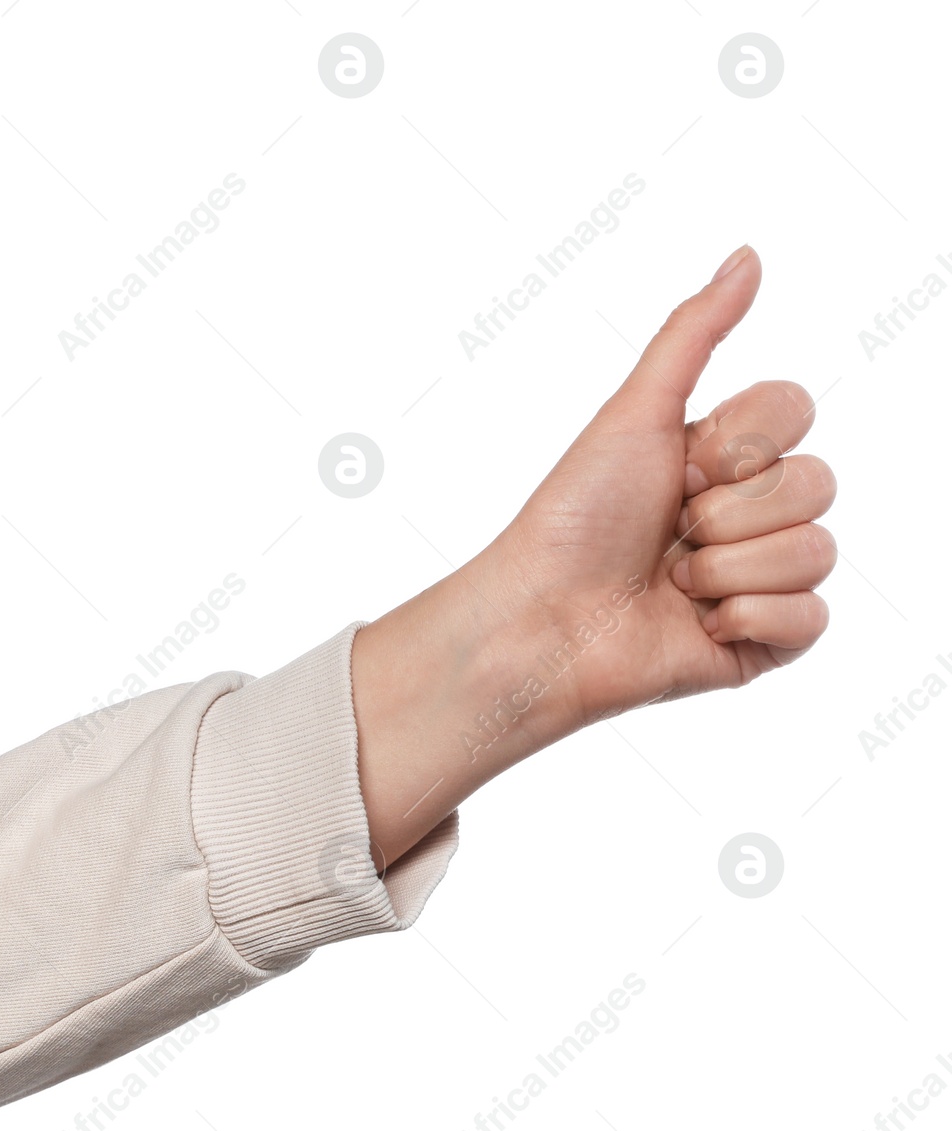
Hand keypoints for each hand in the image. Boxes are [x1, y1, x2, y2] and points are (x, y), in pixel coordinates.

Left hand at [352, 246, 837, 868]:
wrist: (544, 616)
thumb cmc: (574, 517)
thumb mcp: (633, 412)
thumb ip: (693, 334)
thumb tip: (748, 255)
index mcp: (724, 456)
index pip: (795, 412)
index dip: (741, 440)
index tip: (680, 465)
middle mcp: (748, 513)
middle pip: (818, 482)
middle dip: (731, 509)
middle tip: (670, 529)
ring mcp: (758, 579)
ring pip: (816, 551)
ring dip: (728, 566)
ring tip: (671, 580)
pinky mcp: (761, 643)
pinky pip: (813, 618)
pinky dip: (748, 616)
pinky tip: (695, 622)